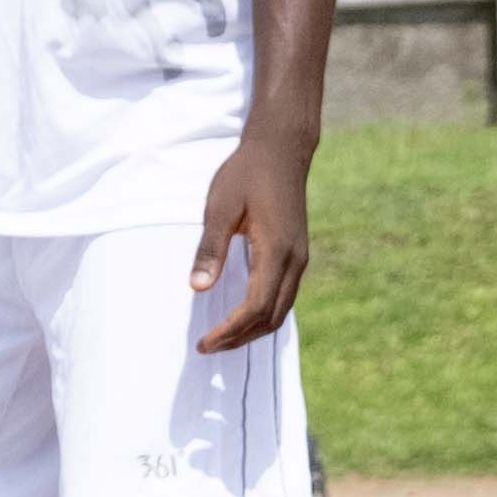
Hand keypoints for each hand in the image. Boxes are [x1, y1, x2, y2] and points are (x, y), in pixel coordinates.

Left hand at [186, 137, 314, 352]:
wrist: (281, 149)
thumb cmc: (247, 173)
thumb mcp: (220, 206)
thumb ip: (210, 248)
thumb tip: (197, 288)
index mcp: (276, 250)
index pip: (255, 306)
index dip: (230, 330)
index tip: (205, 342)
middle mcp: (294, 260)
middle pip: (272, 317)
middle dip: (241, 338)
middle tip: (209, 347)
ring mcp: (299, 258)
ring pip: (282, 310)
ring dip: (253, 329)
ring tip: (223, 338)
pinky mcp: (297, 253)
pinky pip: (284, 295)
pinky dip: (264, 313)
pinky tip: (243, 314)